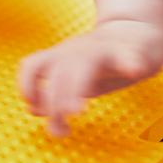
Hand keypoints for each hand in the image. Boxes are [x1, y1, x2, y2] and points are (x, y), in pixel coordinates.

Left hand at [17, 19, 162, 136]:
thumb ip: (54, 95)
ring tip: (78, 111)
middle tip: (61, 130)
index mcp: (61, 57)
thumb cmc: (100, 64)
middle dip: (54, 102)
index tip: (32, 107)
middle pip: (59, 73)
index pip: (33, 65)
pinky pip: (128, 53)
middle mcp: (77, 51)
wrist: (134, 32)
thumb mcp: (74, 80)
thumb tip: (32, 109)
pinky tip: (133, 70)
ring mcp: (102, 49)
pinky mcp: (131, 50)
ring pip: (85, 63)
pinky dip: (129, 62)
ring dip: (77, 87)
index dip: (27, 86)